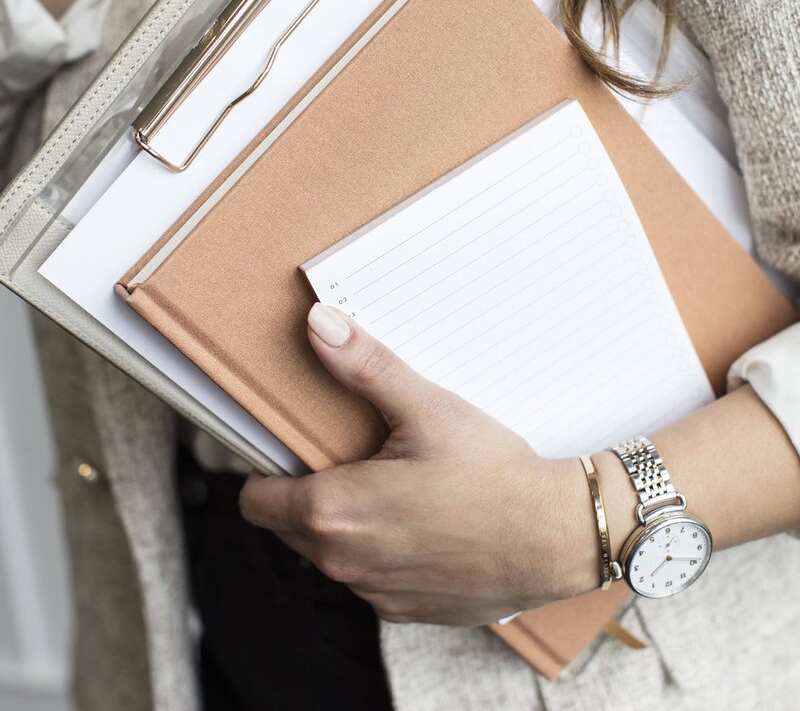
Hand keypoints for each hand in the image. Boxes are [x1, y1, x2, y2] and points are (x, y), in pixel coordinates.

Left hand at [240, 305, 597, 624]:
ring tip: (393, 485)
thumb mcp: (426, 408)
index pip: (254, 502)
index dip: (267, 471)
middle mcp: (343, 564)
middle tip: (353, 456)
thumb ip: (363, 367)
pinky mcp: (407, 611)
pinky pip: (372, 579)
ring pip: (332, 555)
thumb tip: (318, 325)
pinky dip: (383, 553)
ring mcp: (376, 594)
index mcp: (334, 512)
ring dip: (347, 525)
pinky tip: (423, 522)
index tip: (295, 449)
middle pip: (290, 528)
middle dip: (307, 494)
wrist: (556, 537)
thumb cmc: (492, 474)